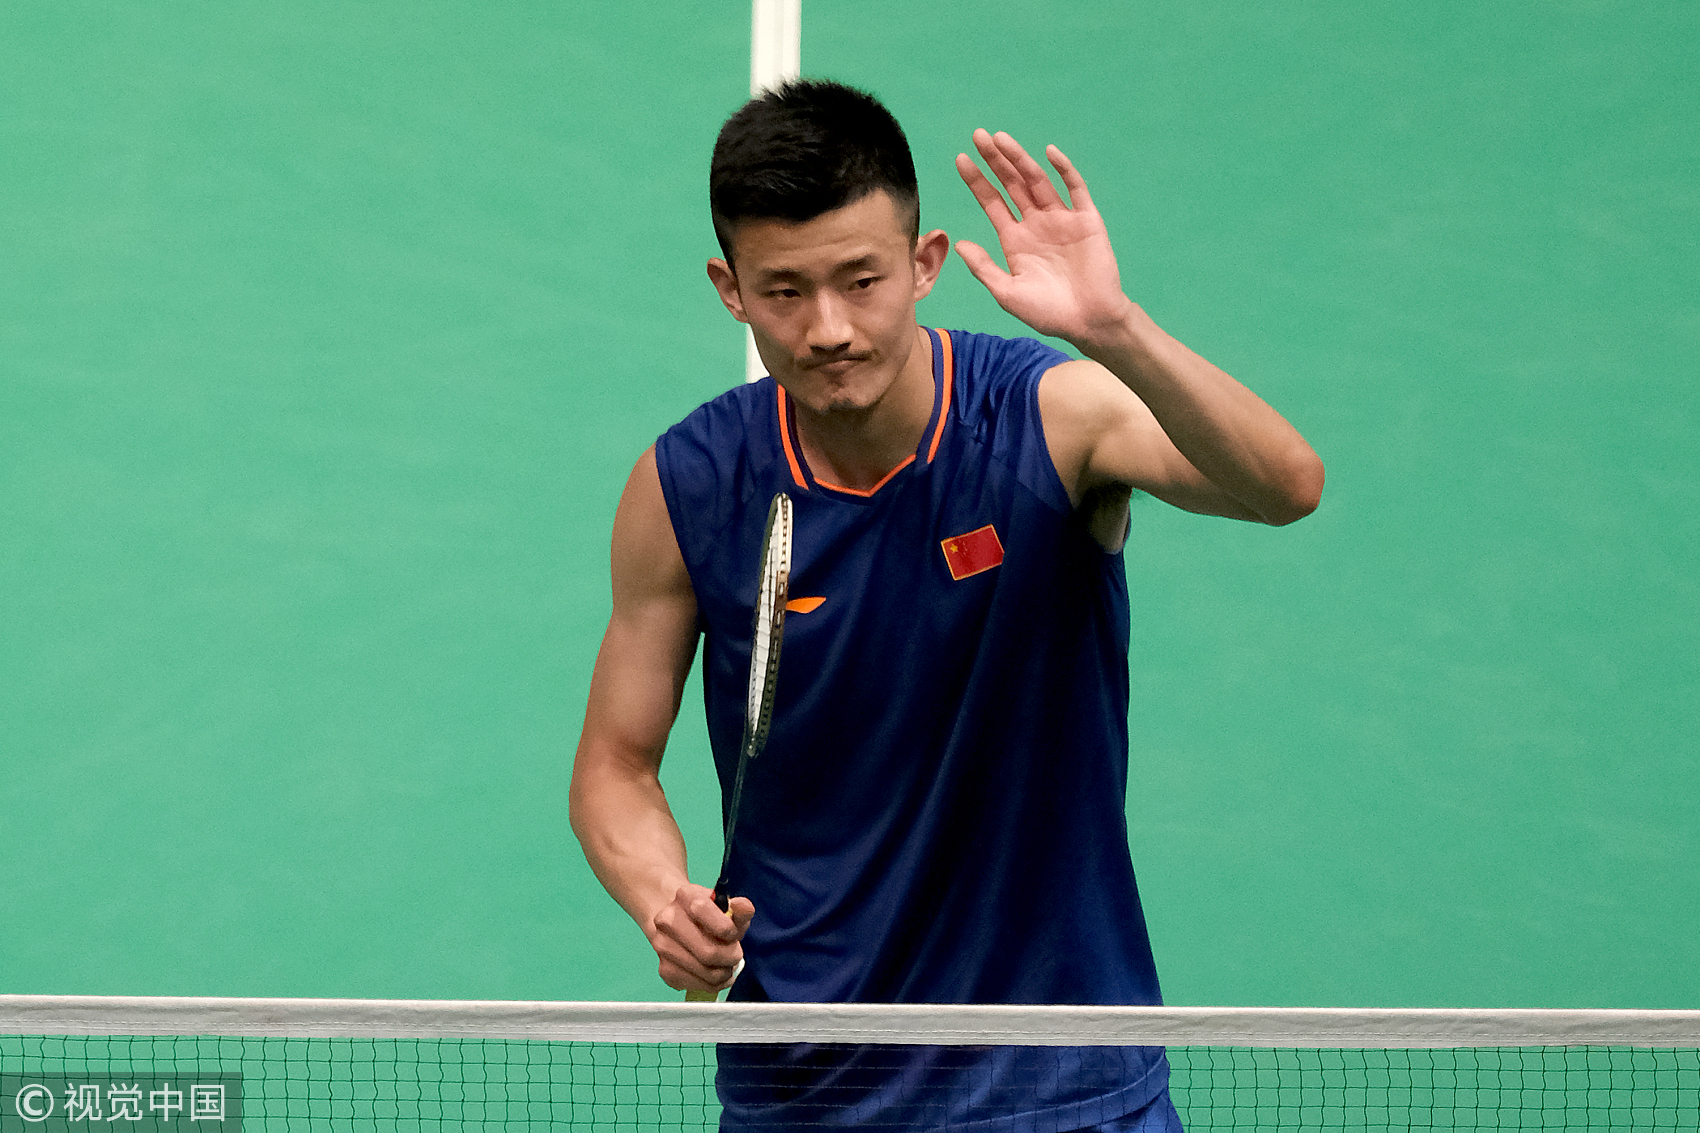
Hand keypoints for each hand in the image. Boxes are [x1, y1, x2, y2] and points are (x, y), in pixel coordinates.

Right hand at [648, 883, 754, 992]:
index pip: (704, 913)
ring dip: (724, 973)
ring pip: (705, 973)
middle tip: (735, 955)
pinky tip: (716, 974)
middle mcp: (667, 920)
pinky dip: (713, 984)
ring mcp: (662, 946)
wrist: (677, 922)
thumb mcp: (726, 907)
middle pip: (707, 952)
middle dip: (730, 957)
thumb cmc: (707, 915)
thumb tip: (744, 907)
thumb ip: (740, 909)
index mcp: (685, 897)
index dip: (727, 929)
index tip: (733, 934)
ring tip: (727, 964)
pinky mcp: (664, 969)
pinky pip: (696, 985)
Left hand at [954, 130, 1135, 348]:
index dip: (977, 181)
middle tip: (979, 135)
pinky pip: (1075, 189)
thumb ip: (984, 268)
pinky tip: (1049, 153)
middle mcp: (1036, 224)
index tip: (961, 159)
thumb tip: (960, 244)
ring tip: (1001, 138)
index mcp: (1015, 239)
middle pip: (1012, 184)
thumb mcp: (1008, 293)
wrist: (1089, 322)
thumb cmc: (1048, 313)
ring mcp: (1061, 219)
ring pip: (1038, 181)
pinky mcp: (1086, 220)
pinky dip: (1064, 170)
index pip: (992, 202)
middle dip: (995, 160)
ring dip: (1020, 159)